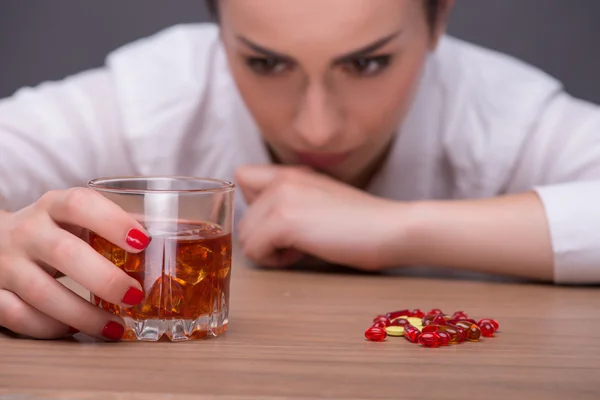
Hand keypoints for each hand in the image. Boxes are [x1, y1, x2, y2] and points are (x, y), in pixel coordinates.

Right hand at [0, 188, 148, 339]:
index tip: (143, 241)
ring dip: (83, 314)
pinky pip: (18, 316)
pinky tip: (77, 331)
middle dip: (104, 279)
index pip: (79, 204)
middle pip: (63, 252)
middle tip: (135, 295)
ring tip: (117, 327)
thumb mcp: (81, 219)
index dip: (112, 221)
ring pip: (41, 292)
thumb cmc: (57, 231)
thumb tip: (185, 231)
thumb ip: (121, 225)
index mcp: (54, 206)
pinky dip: (50, 328)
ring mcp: (6, 263)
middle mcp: (27, 230)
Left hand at [235, 165, 402, 269]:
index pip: (242, 176)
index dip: (252, 203)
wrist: (391, 228)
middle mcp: (282, 179)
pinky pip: (254, 249)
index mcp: (291, 172)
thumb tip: (265, 226)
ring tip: (299, 250)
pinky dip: (273, 260)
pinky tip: (299, 256)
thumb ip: (292, 202)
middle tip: (295, 242)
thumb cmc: (362, 223)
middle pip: (243, 216)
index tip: (277, 222)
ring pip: (245, 235)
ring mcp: (282, 198)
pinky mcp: (285, 221)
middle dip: (263, 236)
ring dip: (267, 250)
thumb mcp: (321, 200)